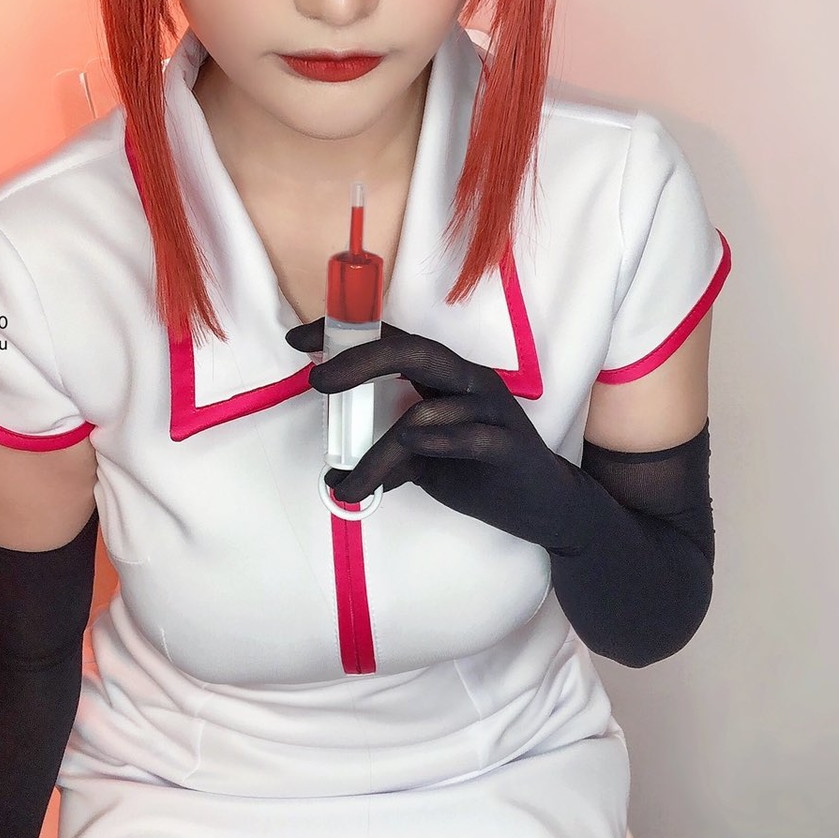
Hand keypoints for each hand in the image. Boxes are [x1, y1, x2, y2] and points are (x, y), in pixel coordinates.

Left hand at [285, 317, 589, 553]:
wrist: (540, 503)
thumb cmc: (479, 468)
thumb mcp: (424, 458)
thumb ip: (387, 455)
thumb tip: (335, 473)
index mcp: (444, 374)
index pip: (391, 340)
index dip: (345, 335)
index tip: (298, 339)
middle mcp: (467, 380)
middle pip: (412, 353)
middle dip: (360, 361)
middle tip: (317, 381)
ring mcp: (491, 409)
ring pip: (424, 414)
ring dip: (376, 453)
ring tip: (349, 486)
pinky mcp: (508, 444)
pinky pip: (468, 436)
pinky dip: (434, 441)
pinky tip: (409, 448)